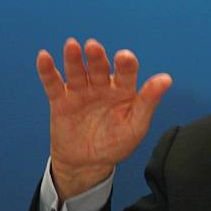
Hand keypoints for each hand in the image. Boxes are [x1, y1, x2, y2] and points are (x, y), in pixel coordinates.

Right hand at [36, 38, 171, 201]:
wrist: (88, 164)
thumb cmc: (117, 143)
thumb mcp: (136, 125)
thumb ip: (149, 101)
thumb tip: (166, 79)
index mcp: (124, 90)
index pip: (126, 73)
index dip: (125, 64)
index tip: (124, 57)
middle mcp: (103, 86)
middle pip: (99, 68)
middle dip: (97, 57)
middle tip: (94, 47)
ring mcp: (81, 92)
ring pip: (77, 72)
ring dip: (74, 59)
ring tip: (72, 46)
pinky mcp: (61, 101)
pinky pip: (54, 84)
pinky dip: (47, 71)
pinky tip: (44, 57)